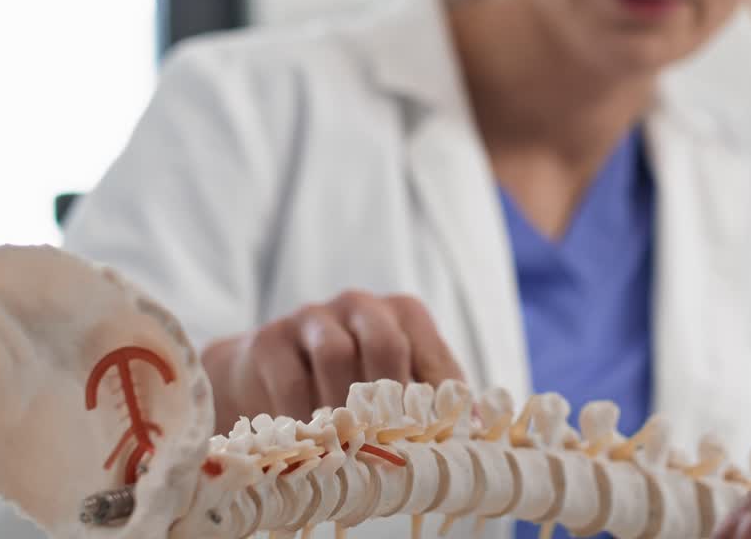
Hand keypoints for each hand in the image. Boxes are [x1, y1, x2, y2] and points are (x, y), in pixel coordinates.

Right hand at [200, 291, 465, 434]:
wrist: (267, 371)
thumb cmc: (348, 382)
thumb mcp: (393, 384)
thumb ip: (433, 403)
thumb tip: (482, 434)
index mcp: (404, 314)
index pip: (433, 357)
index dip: (439, 404)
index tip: (438, 445)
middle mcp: (361, 305)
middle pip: (386, 343)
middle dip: (391, 398)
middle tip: (391, 443)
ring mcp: (313, 317)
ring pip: (336, 355)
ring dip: (345, 408)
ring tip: (350, 445)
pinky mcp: (270, 339)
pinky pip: (291, 379)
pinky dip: (305, 415)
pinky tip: (313, 441)